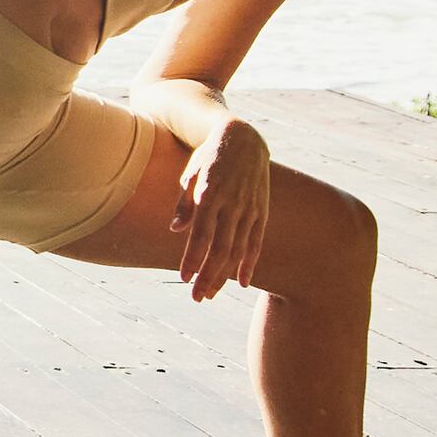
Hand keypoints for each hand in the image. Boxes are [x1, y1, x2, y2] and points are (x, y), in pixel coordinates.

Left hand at [172, 116, 274, 300]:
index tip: (184, 278)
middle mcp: (233, 203)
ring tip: (211, 294)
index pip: (201, 234)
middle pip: (221, 247)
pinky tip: (241, 282)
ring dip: (225, 274)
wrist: (243, 138)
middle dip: (208, 274)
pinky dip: (249, 263)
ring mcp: (250, 208)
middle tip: (197, 297)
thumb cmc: (208, 157)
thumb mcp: (190, 174)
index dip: (193, 258)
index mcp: (211, 193)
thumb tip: (175, 229)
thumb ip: (184, 202)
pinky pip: (256, 242)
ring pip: (238, 249)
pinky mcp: (261, 211)